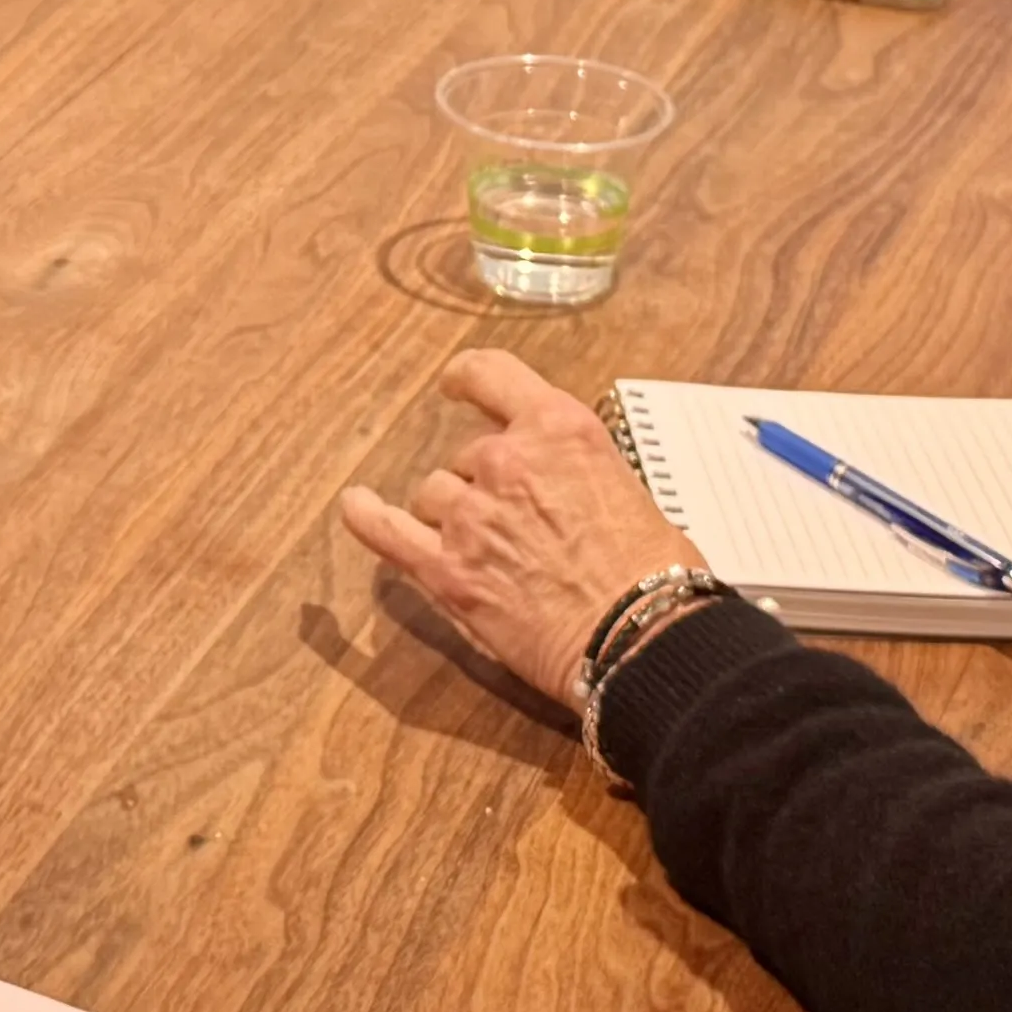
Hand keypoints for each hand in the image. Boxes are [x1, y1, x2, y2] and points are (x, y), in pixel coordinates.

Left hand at [338, 351, 702, 714]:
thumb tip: (565, 489)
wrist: (643, 636)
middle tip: (522, 525)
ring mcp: (471, 516)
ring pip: (435, 494)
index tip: (457, 386)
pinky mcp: (449, 572)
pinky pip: (389, 533)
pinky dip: (368, 518)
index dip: (468, 378)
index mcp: (558, 428)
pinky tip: (356, 507)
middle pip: (468, 455)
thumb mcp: (631, 490)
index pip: (492, 375)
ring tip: (489, 550)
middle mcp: (506, 460)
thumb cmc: (656, 574)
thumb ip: (579, 475)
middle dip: (486, 483)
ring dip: (452, 514)